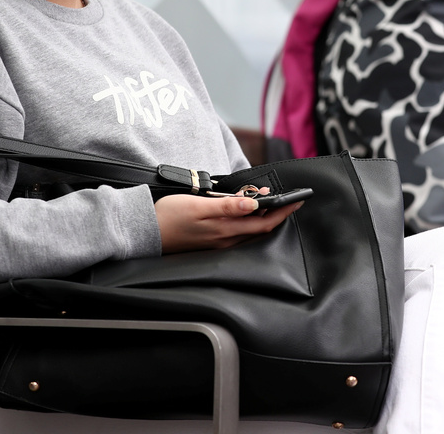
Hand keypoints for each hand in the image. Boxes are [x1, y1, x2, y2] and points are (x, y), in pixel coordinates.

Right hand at [154, 191, 303, 253]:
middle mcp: (226, 240)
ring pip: (251, 231)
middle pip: (261, 229)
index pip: (264, 223)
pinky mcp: (212, 241)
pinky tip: (249, 212)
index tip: (297, 200)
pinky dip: (250, 221)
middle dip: (279, 213)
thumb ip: (227, 206)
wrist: (146, 231)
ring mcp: (219, 242)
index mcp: (226, 230)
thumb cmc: (169, 216)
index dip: (283, 212)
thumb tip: (254, 204)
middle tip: (291, 199)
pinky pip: (240, 233)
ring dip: (264, 216)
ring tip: (272, 200)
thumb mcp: (198, 205)